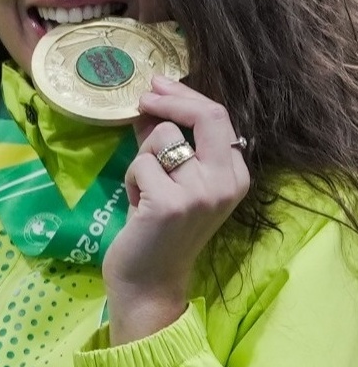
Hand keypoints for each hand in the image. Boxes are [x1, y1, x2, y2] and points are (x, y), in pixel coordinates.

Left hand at [101, 77, 250, 344]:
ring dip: (142, 159)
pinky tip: (137, 207)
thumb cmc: (157, 229)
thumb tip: (152, 101)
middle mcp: (226, 181)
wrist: (149, 281)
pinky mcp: (171, 203)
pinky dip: (131, 181)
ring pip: (162, 139)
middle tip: (142, 99)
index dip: (185, 96)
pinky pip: (141, 164)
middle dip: (169, 100)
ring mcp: (202, 192)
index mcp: (235, 174)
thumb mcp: (169, 179)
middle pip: (206, 116)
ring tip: (143, 190)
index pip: (219, 116)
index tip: (157, 85)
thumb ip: (166, 143)